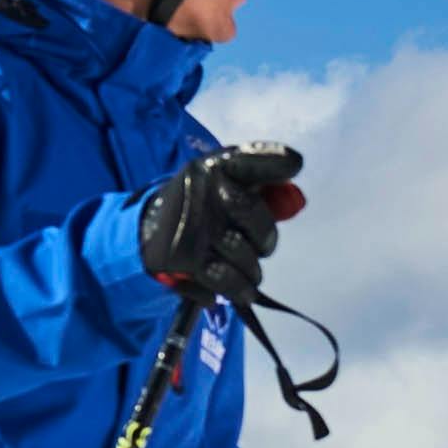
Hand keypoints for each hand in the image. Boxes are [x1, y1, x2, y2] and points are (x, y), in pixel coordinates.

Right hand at [137, 144, 306, 299]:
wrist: (150, 232)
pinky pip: (229, 282)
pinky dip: (237, 288)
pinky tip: (234, 285)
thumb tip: (296, 202)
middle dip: (264, 237)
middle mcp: (202, 190)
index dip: (274, 159)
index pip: (249, 158)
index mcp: (217, 167)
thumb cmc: (207, 207)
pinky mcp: (183, 259)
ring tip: (242, 268)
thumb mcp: (232, 188)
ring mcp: (193, 226)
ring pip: (246, 257)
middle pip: (250, 211)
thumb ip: (268, 191)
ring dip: (251, 269)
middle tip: (259, 245)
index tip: (295, 163)